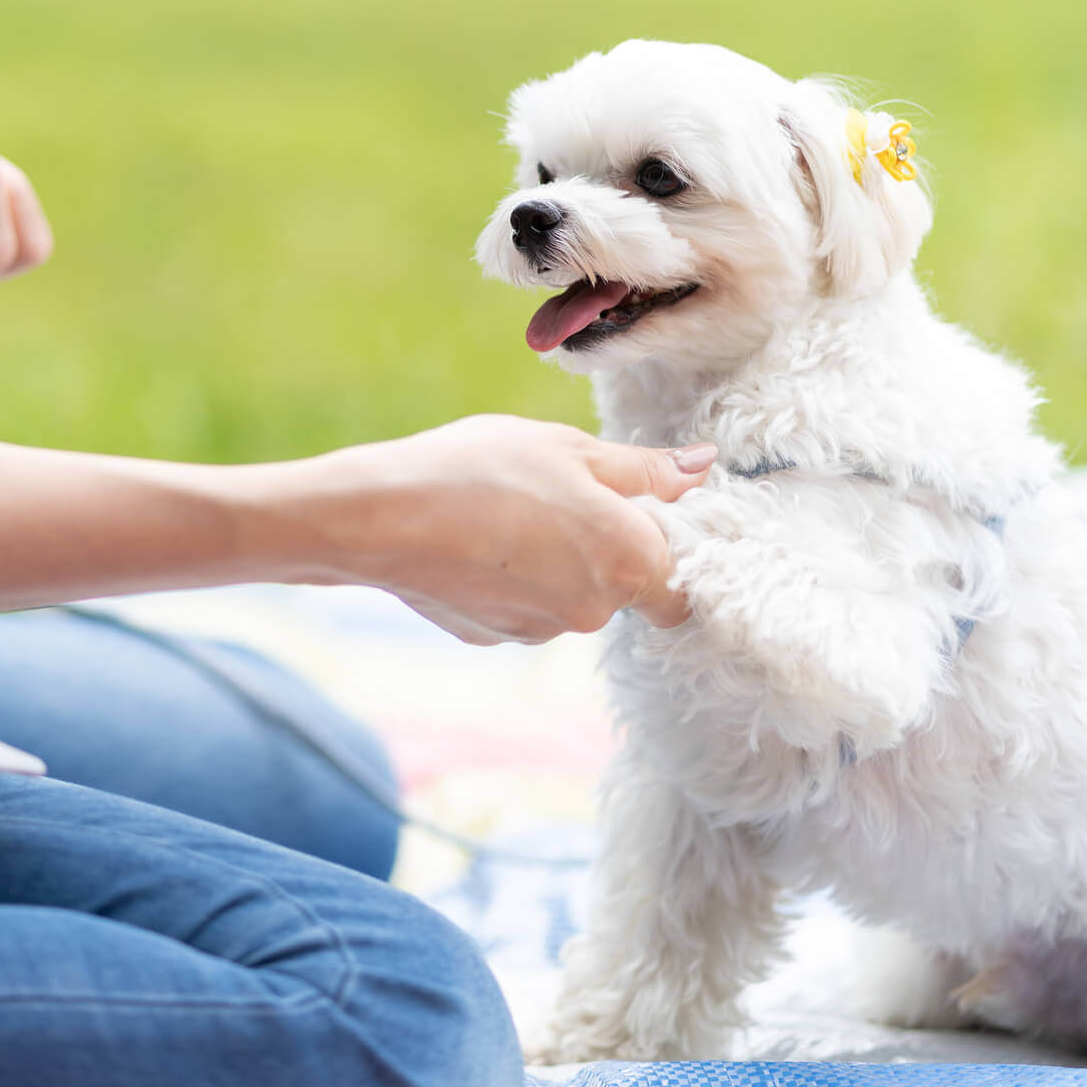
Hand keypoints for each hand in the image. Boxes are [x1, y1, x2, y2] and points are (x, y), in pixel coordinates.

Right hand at [318, 416, 712, 644]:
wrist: (384, 517)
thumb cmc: (483, 469)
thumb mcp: (571, 449)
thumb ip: (645, 469)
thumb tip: (703, 468)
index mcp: (631, 559)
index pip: (682, 583)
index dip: (664, 548)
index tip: (631, 512)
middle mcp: (598, 609)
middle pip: (623, 587)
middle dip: (600, 548)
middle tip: (554, 495)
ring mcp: (545, 630)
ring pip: (571, 598)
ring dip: (553, 563)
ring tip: (505, 512)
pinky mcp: (497, 638)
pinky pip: (523, 608)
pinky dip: (510, 581)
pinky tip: (476, 543)